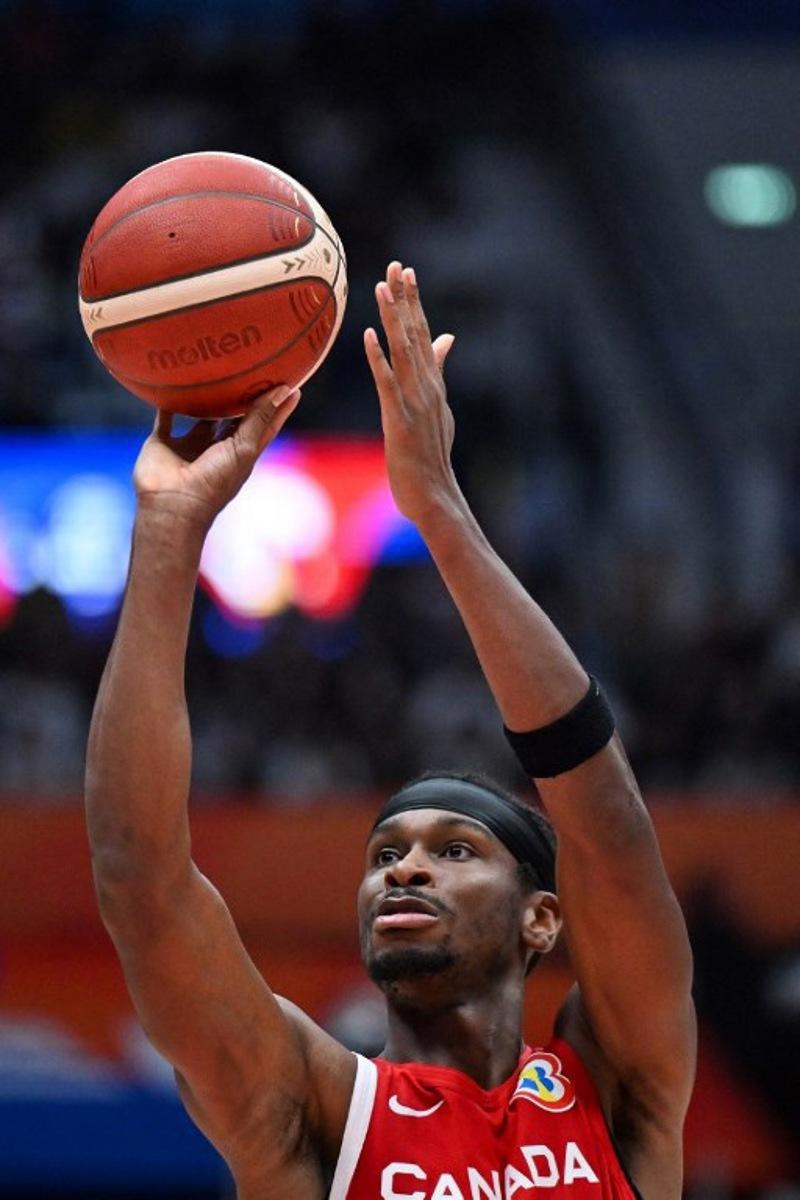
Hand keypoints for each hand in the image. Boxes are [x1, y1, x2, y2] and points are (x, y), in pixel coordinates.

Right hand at [133, 386, 300, 525]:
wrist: (172, 503)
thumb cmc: (214, 481)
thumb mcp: (243, 448)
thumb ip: (260, 418)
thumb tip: (286, 390)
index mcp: (240, 455)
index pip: (264, 426)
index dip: (277, 407)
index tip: (291, 384)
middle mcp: (216, 450)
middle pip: (232, 419)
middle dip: (241, 399)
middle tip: (251, 369)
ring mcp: (190, 446)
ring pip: (200, 417)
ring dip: (206, 399)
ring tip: (214, 372)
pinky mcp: (164, 443)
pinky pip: (165, 417)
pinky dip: (167, 403)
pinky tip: (171, 381)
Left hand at [364, 261, 456, 525]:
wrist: (436, 495)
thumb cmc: (432, 456)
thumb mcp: (439, 408)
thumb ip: (438, 371)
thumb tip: (446, 337)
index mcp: (432, 384)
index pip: (423, 335)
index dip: (414, 302)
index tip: (405, 272)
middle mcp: (426, 387)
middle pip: (415, 335)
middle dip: (405, 299)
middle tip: (396, 266)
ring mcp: (414, 402)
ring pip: (403, 352)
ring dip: (393, 319)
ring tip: (382, 288)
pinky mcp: (399, 420)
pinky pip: (387, 384)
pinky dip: (379, 359)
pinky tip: (369, 336)